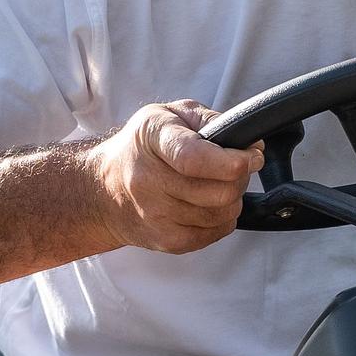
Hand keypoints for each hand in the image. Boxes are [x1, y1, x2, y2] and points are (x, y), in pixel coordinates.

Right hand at [96, 100, 262, 252]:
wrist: (103, 189)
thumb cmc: (143, 148)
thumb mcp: (171, 115)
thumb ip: (211, 121)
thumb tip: (251, 143)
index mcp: (152, 138)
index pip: (193, 158)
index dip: (232, 161)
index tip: (252, 157)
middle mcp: (147, 179)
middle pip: (218, 191)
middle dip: (240, 178)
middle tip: (234, 168)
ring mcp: (155, 214)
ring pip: (222, 214)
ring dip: (232, 199)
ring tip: (217, 185)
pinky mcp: (165, 240)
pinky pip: (215, 233)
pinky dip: (222, 219)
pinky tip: (208, 204)